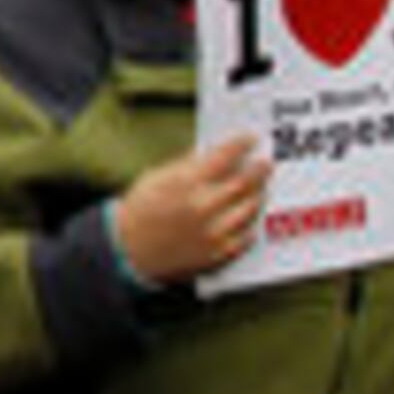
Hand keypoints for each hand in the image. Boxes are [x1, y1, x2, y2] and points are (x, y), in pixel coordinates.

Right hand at [111, 134, 268, 283]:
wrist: (128, 251)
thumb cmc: (139, 211)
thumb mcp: (155, 178)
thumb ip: (186, 165)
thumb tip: (212, 152)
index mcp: (184, 184)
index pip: (223, 157)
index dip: (241, 145)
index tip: (250, 139)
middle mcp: (202, 207)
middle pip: (243, 183)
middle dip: (257, 170)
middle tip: (265, 163)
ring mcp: (212, 233)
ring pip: (249, 209)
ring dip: (258, 195)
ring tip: (259, 188)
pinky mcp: (217, 254)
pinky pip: (245, 237)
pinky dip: (251, 224)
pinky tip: (249, 216)